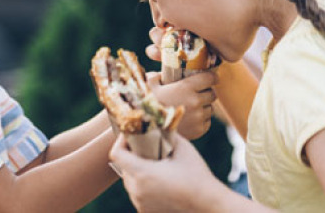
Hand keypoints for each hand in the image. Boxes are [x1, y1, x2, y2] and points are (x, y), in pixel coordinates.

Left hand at [109, 133, 225, 212]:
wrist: (209, 204)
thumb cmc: (197, 176)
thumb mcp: (182, 148)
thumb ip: (166, 133)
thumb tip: (157, 120)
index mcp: (142, 173)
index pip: (116, 154)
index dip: (121, 141)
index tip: (131, 136)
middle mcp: (137, 190)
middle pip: (123, 167)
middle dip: (132, 156)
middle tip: (146, 148)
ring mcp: (140, 203)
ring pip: (130, 182)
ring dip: (138, 171)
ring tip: (154, 165)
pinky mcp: (146, 212)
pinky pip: (138, 194)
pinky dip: (144, 186)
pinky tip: (159, 181)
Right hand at [146, 26, 217, 139]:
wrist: (150, 131)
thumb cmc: (149, 106)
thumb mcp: (150, 87)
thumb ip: (155, 77)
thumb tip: (157, 73)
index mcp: (186, 87)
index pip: (209, 78)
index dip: (212, 77)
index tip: (212, 78)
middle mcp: (196, 101)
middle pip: (212, 94)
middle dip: (206, 93)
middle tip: (197, 94)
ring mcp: (199, 117)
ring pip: (210, 109)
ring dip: (203, 107)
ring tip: (190, 108)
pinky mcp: (200, 130)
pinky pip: (207, 122)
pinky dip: (201, 120)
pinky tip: (189, 120)